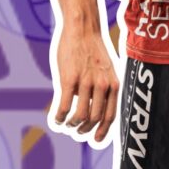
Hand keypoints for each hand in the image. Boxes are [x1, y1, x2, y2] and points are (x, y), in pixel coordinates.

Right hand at [51, 27, 119, 143]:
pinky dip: (59, 117)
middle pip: (94, 119)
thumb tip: (97, 108)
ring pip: (79, 116)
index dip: (103, 131)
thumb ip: (105, 87)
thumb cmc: (94, 49)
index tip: (96, 140)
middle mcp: (102, 85)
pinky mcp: (69, 79)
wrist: (83, 28)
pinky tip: (56, 118)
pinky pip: (64, 106)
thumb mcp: (108, 69)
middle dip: (84, 129)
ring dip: (72, 125)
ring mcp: (86, 82)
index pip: (110, 116)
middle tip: (77, 131)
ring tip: (66, 124)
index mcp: (113, 84)